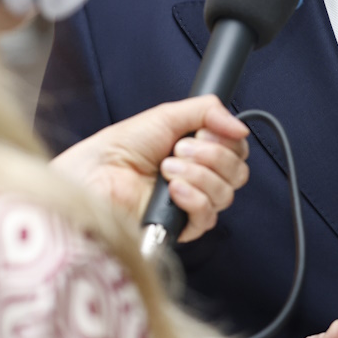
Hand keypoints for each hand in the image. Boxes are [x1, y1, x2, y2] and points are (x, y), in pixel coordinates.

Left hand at [49, 95, 249, 241]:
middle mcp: (200, 179)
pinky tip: (172, 189)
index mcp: (200, 153)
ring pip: (225, 193)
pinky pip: (208, 216)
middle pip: (237, 173)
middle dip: (210, 155)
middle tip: (179, 149)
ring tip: (166, 168)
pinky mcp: (181, 227)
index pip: (238, 152)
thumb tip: (240, 128)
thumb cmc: (123, 146)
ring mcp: (192, 204)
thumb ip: (208, 111)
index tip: (202, 130)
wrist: (97, 171)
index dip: (225, 140)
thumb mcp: (168, 115)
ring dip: (197, 174)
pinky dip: (193, 197)